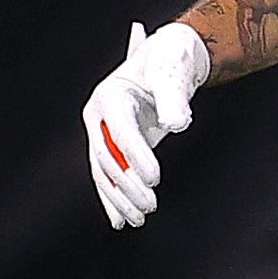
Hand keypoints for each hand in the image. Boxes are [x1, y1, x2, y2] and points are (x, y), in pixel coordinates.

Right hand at [82, 21, 211, 228]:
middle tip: (150, 205)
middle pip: (108, 157)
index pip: (120, 131)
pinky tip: (122, 220)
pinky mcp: (116, 145)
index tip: (154, 179)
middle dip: (127, 185)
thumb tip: (177, 124)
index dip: (136, 156)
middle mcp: (100, 116)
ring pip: (105, 172)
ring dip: (120, 199)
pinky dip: (115, 199)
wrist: (169, 57)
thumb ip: (174, 99)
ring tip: (139, 220)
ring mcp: (105, 132)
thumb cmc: (171, 60)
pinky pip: (110, 176)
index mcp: (111, 96)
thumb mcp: (174, 73)